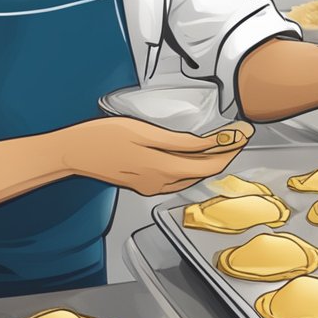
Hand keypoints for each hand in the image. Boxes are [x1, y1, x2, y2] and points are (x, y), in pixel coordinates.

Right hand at [56, 117, 248, 195]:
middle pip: (202, 173)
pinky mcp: (143, 184)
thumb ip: (177, 141)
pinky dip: (190, 169)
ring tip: (223, 146)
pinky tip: (193, 158)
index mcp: (162, 169)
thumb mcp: (144, 132)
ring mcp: (151, 186)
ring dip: (208, 164)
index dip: (229, 150)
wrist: (74, 152)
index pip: (208, 164)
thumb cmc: (102, 138)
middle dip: (224, 157)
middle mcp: (160, 183)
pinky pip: (175, 179)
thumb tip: (206, 143)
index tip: (243, 136)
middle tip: (238, 139)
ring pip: (189, 178)